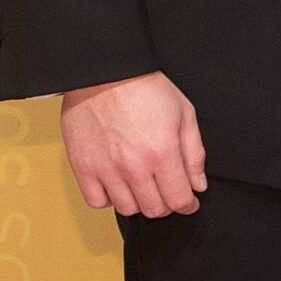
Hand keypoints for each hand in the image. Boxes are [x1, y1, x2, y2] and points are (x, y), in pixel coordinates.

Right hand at [59, 71, 207, 217]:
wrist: (104, 71)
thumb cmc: (144, 86)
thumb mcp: (183, 113)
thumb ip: (194, 153)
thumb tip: (197, 185)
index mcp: (162, 152)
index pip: (179, 200)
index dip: (188, 205)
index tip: (188, 202)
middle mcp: (134, 166)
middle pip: (154, 209)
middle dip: (166, 203)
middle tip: (165, 190)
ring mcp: (106, 169)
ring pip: (127, 209)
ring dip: (139, 201)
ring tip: (141, 184)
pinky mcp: (83, 166)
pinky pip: (97, 202)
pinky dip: (109, 198)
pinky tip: (117, 184)